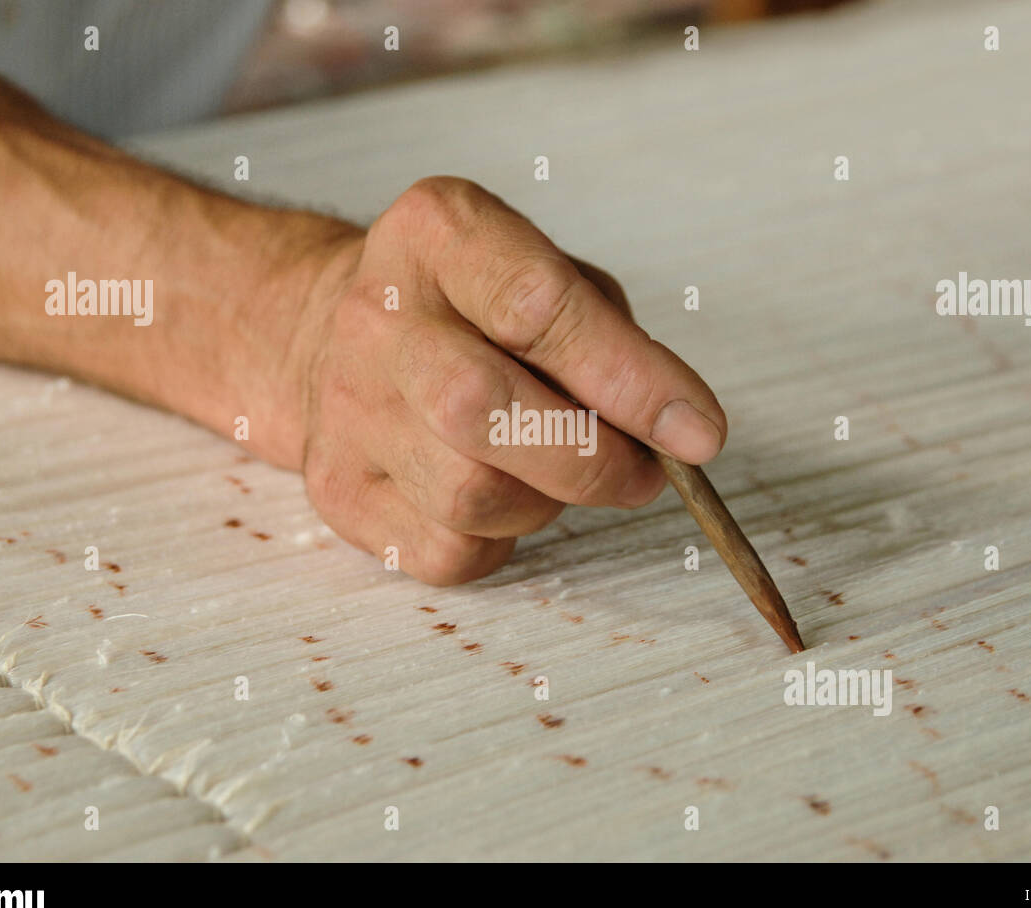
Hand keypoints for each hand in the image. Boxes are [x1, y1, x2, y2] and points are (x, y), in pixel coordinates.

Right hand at [296, 177, 727, 583]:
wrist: (331, 334)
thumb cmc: (470, 306)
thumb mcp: (546, 270)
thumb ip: (610, 336)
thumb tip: (675, 431)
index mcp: (437, 234)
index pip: (537, 305)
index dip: (632, 379)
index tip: (699, 432)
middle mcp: (376, 317)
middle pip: (481, 407)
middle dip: (589, 457)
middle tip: (642, 474)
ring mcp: (346, 409)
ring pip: (468, 494)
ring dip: (548, 501)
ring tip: (559, 470)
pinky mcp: (340, 490)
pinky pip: (447, 551)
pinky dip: (501, 539)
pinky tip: (502, 495)